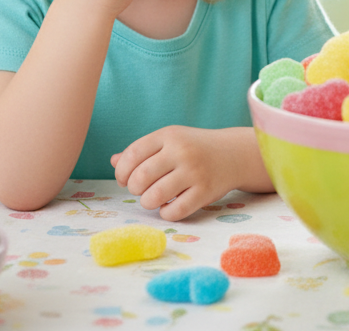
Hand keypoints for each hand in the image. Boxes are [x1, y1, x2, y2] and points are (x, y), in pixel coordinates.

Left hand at [111, 126, 253, 220]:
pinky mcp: (206, 192)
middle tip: (142, 189)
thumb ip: (143, 151)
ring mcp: (195, 172)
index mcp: (169, 135)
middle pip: (140, 177)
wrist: (235, 154)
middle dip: (134, 189)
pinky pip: (174, 211)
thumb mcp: (171, 141)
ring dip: (147, 202)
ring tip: (154, 199)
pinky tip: (169, 207)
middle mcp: (182, 151)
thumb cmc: (195, 148)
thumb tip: (114, 162)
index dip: (122, 172)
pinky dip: (166, 213)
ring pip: (154, 197)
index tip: (125, 179)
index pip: (132, 154)